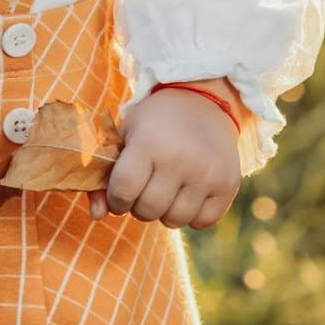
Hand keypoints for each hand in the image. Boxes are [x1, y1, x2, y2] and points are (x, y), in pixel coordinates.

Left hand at [86, 87, 240, 230]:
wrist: (204, 102)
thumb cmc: (156, 122)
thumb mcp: (126, 135)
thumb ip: (105, 175)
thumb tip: (96, 216)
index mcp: (149, 142)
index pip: (124, 190)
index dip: (117, 199)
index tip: (120, 193)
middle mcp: (179, 159)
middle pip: (148, 209)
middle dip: (139, 206)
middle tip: (144, 190)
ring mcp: (207, 173)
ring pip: (175, 220)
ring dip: (165, 212)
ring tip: (166, 190)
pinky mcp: (228, 185)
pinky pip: (202, 222)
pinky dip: (192, 215)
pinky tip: (188, 193)